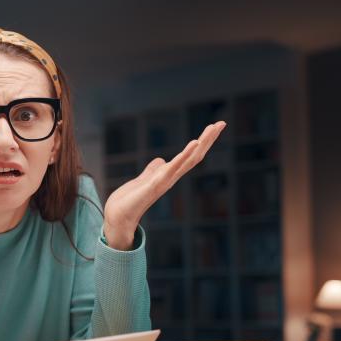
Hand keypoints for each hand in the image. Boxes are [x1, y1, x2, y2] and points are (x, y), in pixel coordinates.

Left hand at [103, 121, 226, 249]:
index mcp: (169, 175)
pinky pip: (172, 168)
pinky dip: (184, 156)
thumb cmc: (130, 200)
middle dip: (208, 140)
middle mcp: (170, 178)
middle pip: (195, 156)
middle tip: (221, 123)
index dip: (203, 142)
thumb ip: (153, 169)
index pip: (190, 156)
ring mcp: (164, 181)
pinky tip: (194, 143)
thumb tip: (161, 160)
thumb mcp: (144, 179)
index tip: (215, 126)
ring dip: (201, 144)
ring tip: (213, 129)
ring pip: (188, 160)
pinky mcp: (154, 185)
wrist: (119, 217)